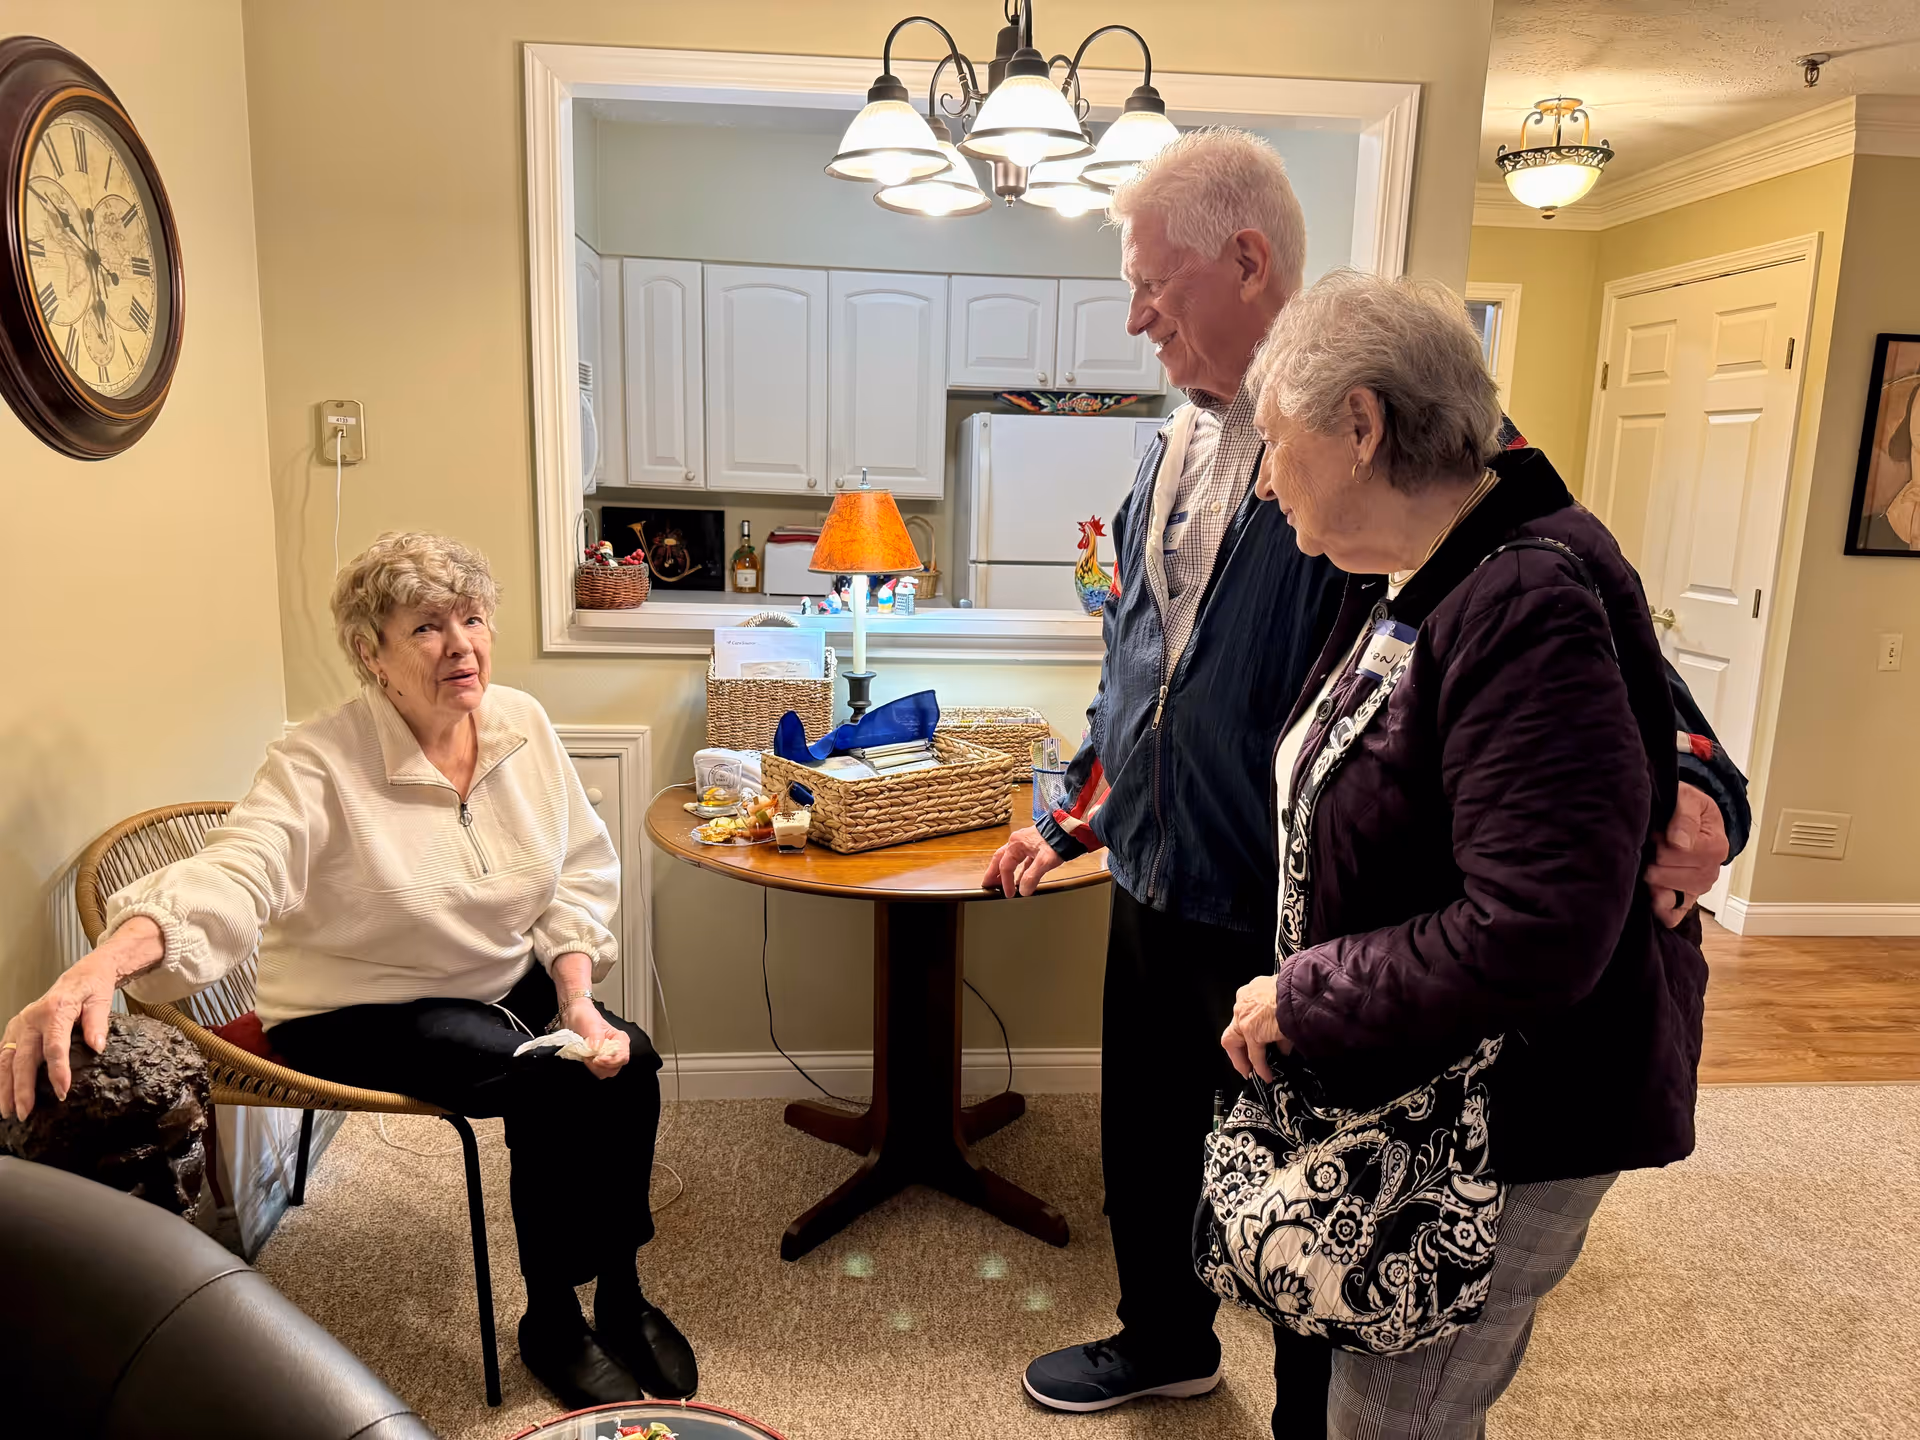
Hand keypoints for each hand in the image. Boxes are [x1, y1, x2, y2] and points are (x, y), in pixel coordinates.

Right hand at [2, 916, 160, 1121]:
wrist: (80, 976)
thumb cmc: (91, 989)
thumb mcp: (100, 1001)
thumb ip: (97, 1023)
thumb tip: (97, 1047)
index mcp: (54, 1011)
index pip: (54, 1047)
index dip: (57, 1071)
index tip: (62, 1093)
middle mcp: (31, 1018)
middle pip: (23, 1058)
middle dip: (22, 1088)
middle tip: (24, 1112)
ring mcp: (19, 1024)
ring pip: (6, 1059)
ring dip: (5, 1087)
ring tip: (7, 1111)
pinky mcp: (14, 1029)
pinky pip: (3, 1054)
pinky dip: (1, 1075)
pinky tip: (3, 1093)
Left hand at [562, 998, 629, 1079]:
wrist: (574, 1018)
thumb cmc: (586, 1016)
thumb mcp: (591, 1022)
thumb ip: (596, 1034)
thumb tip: (597, 1047)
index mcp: (620, 1039)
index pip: (622, 1056)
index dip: (610, 1061)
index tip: (597, 1059)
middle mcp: (617, 1049)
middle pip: (616, 1066)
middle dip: (602, 1065)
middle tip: (590, 1057)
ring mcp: (609, 1057)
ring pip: (608, 1072)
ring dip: (596, 1068)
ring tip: (587, 1056)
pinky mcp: (600, 1062)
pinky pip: (599, 1072)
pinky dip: (592, 1068)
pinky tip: (586, 1059)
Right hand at [981, 825, 1064, 898]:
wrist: (1070, 827)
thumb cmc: (1057, 840)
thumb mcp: (1044, 860)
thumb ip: (1032, 876)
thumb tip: (1023, 891)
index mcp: (1016, 844)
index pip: (1005, 867)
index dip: (1005, 882)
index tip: (1008, 894)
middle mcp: (1017, 842)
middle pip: (1000, 859)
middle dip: (993, 873)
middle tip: (987, 885)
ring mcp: (1025, 843)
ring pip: (1010, 859)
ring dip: (1005, 872)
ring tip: (1002, 883)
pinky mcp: (1034, 845)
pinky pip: (1022, 860)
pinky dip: (1019, 870)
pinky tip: (1021, 878)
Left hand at [1220, 974, 1292, 1082]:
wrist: (1304, 993)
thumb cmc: (1299, 993)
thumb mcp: (1287, 1003)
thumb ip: (1280, 1023)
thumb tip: (1283, 1045)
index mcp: (1253, 991)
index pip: (1245, 1014)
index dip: (1249, 1032)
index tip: (1255, 1043)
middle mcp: (1244, 1002)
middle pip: (1233, 1029)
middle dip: (1239, 1048)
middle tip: (1247, 1063)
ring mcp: (1244, 1017)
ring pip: (1233, 1042)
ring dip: (1244, 1059)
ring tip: (1254, 1072)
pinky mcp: (1252, 1031)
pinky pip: (1254, 1054)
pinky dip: (1260, 1067)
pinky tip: (1266, 1075)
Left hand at [1644, 782, 1727, 927]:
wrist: (1691, 815)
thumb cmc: (1689, 806)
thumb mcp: (1688, 799)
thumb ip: (1685, 817)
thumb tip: (1679, 842)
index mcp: (1716, 846)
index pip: (1679, 854)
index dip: (1661, 843)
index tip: (1658, 834)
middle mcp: (1712, 870)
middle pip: (1673, 876)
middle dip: (1656, 862)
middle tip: (1652, 848)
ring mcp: (1700, 886)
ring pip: (1674, 895)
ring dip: (1655, 883)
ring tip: (1649, 866)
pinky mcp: (1688, 896)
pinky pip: (1678, 912)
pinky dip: (1666, 912)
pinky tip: (1655, 905)